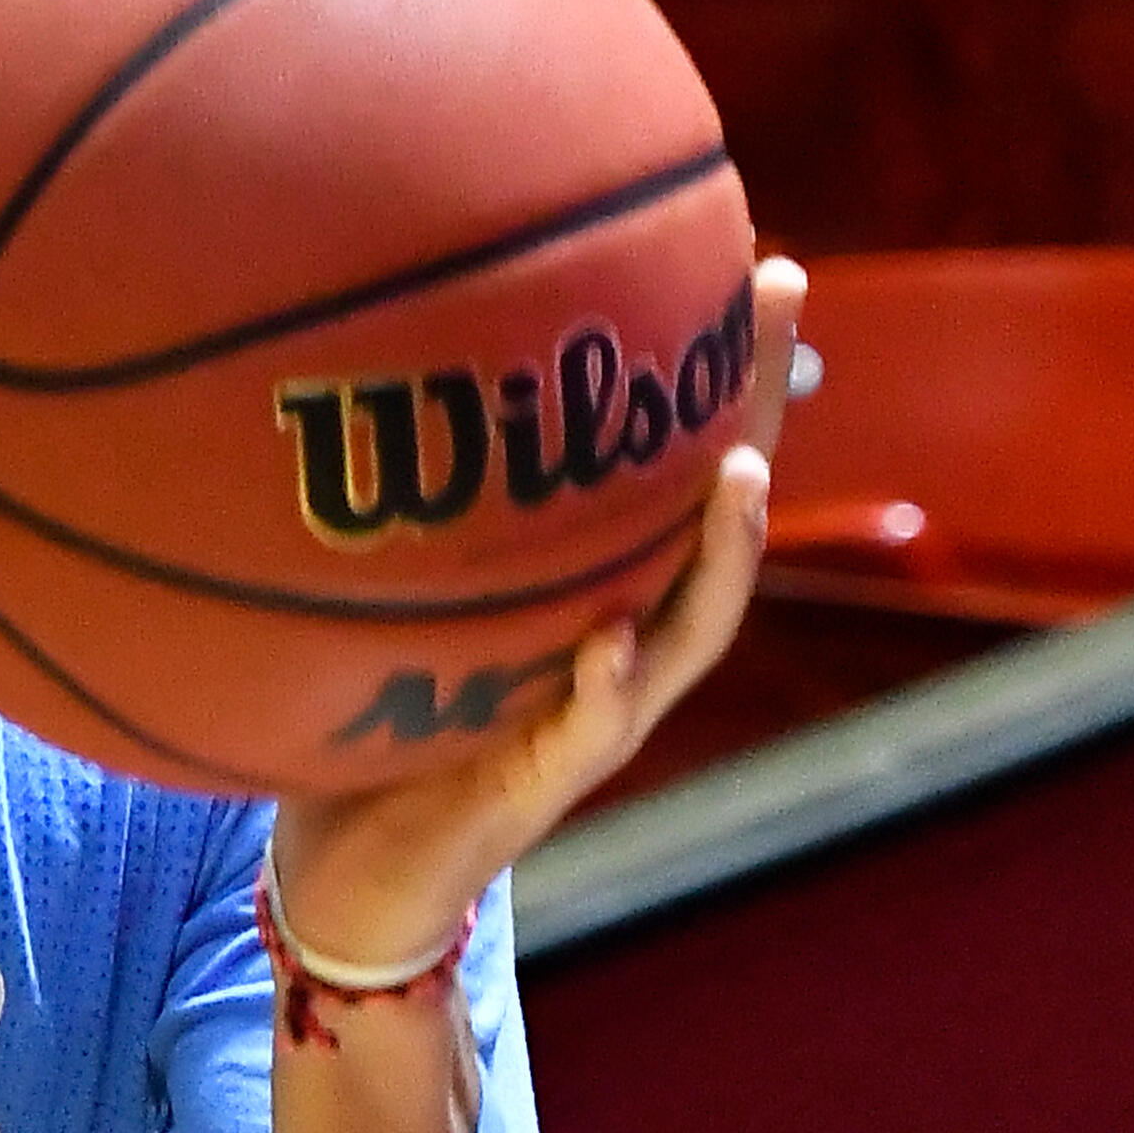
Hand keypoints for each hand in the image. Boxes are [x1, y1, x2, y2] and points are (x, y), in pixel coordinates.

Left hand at [268, 255, 812, 970]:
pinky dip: (605, 684)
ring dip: (717, 552)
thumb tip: (365, 379)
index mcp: (593, 591)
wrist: (354, 873)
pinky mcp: (543, 783)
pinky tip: (611, 639)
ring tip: (738, 473)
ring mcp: (593, 716)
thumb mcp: (400, 594)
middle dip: (752, 410)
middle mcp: (618, 643)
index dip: (720, 372)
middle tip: (779, 303)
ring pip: (686, 627)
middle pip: (711, 519)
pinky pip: (587, 728)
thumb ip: (413, 515)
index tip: (757, 259)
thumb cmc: (378, 724)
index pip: (671, 464)